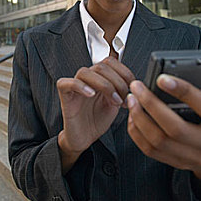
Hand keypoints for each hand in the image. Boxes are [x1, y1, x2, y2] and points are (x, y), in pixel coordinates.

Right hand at [57, 57, 134, 172]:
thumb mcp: (116, 103)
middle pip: (101, 66)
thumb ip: (122, 90)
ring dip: (104, 85)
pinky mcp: (64, 96)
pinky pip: (66, 83)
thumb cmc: (98, 120)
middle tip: (124, 99)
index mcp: (99, 78)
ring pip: (85, 72)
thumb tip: (136, 83)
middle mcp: (87, 79)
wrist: (84, 138)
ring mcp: (74, 86)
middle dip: (117, 82)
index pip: (110, 62)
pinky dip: (80, 86)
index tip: (133, 88)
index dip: (124, 72)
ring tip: (113, 101)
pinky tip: (91, 94)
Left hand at [127, 73, 200, 181]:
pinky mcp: (175, 162)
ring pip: (159, 141)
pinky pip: (150, 150)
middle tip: (138, 87)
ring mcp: (191, 157)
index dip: (184, 92)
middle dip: (152, 105)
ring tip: (132, 99)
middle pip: (176, 128)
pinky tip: (133, 116)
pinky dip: (137, 133)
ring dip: (140, 119)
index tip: (162, 78)